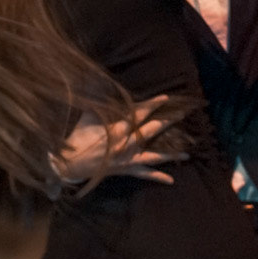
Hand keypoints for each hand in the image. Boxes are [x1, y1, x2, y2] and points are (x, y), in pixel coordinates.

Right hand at [53, 95, 179, 186]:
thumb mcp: (88, 115)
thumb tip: (96, 79)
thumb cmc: (79, 137)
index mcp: (118, 128)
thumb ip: (97, 98)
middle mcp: (127, 143)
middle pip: (152, 131)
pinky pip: (144, 174)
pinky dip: (158, 177)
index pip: (140, 113)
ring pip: (154, 155)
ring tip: (187, 154)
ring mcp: (129, 158)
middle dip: (167, 123)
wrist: (70, 162)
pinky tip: (171, 180)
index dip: (154, 105)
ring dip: (171, 153)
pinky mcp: (126, 169)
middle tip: (181, 116)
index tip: (166, 98)